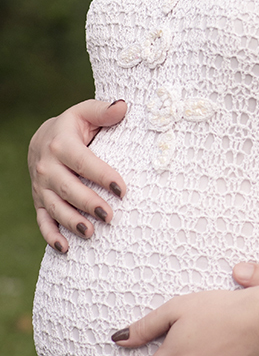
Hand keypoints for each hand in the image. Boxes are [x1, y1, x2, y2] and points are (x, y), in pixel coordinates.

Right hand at [28, 98, 127, 251]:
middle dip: (88, 203)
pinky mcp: (39, 201)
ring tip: (91, 233)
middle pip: (68, 188)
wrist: (44, 138)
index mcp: (61, 144)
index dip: (102, 175)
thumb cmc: (74, 126)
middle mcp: (47, 166)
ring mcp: (41, 186)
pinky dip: (51, 236)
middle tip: (110, 216)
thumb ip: (104, 111)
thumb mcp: (86, 113)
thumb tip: (123, 107)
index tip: (122, 189)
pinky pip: (43, 221)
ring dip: (72, 222)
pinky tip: (66, 248)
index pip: (83, 162)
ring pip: (55, 207)